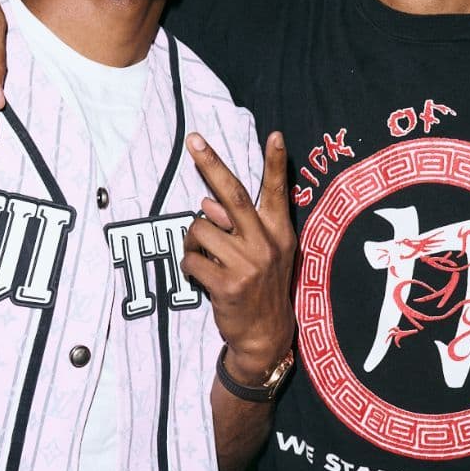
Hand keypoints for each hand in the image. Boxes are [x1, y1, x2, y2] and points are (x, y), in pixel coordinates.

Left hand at [181, 131, 295, 381]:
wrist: (266, 335)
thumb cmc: (261, 287)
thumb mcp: (262, 253)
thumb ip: (238, 226)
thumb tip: (207, 203)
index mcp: (280, 233)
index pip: (278, 192)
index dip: (276, 163)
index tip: (275, 134)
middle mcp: (267, 244)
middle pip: (234, 196)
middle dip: (211, 164)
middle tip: (193, 139)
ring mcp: (248, 265)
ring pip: (200, 230)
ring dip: (193, 241)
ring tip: (204, 256)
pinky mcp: (228, 285)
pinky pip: (191, 260)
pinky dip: (189, 264)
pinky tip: (201, 276)